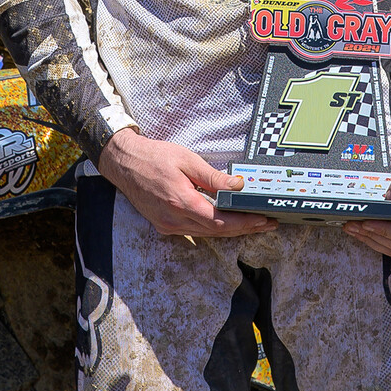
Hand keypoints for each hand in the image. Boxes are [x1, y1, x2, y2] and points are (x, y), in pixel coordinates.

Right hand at [97, 129, 275, 237]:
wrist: (123, 163)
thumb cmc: (154, 157)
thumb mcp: (187, 160)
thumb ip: (213, 177)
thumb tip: (238, 186)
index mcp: (181, 202)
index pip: (220, 221)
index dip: (244, 223)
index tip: (263, 219)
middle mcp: (174, 220)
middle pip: (217, 232)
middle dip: (245, 228)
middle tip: (267, 223)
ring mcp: (167, 225)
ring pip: (206, 234)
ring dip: (231, 230)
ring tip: (253, 223)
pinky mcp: (164, 225)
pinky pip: (194, 231)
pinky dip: (213, 228)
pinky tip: (227, 222)